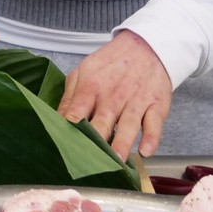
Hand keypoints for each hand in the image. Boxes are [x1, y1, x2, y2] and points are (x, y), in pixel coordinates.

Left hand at [59, 30, 173, 157]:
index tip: (63, 148)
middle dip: (95, 142)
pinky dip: (152, 138)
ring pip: (128, 125)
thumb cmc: (111, 64)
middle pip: (102, 121)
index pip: (77, 110)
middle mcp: (113, 95)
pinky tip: (146, 151)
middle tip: (88, 164)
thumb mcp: (83, 73)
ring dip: (122, 144)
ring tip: (116, 162)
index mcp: (91, 86)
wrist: (145, 47)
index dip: (69, 129)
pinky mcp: (156, 105)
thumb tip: (56, 122)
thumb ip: (69, 98)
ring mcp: (136, 101)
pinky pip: (154, 123)